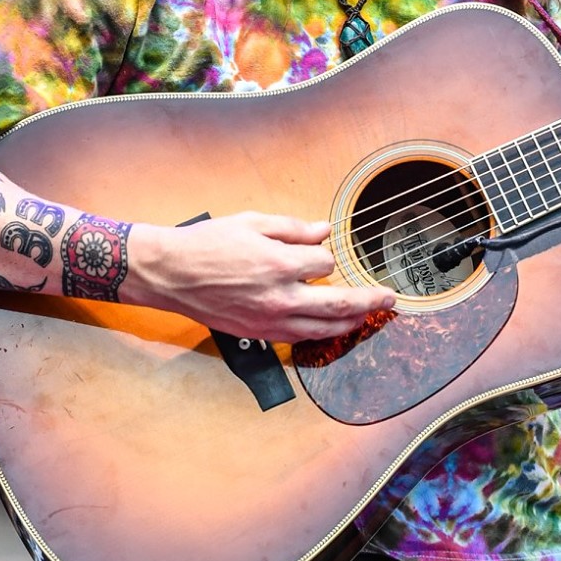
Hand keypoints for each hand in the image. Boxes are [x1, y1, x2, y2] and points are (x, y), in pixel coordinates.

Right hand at [130, 212, 394, 341]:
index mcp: (279, 263)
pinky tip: (331, 328)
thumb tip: (324, 232)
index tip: (320, 250)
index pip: (324, 262)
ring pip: (324, 328)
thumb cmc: (207, 244)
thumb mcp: (252, 222)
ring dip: (352, 322)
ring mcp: (270, 320)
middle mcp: (280, 296)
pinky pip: (301, 338)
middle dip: (369, 301)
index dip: (325, 255)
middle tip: (389, 299)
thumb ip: (293, 228)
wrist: (171, 274)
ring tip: (369, 316)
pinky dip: (322, 333)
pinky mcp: (260, 334)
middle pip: (339, 304)